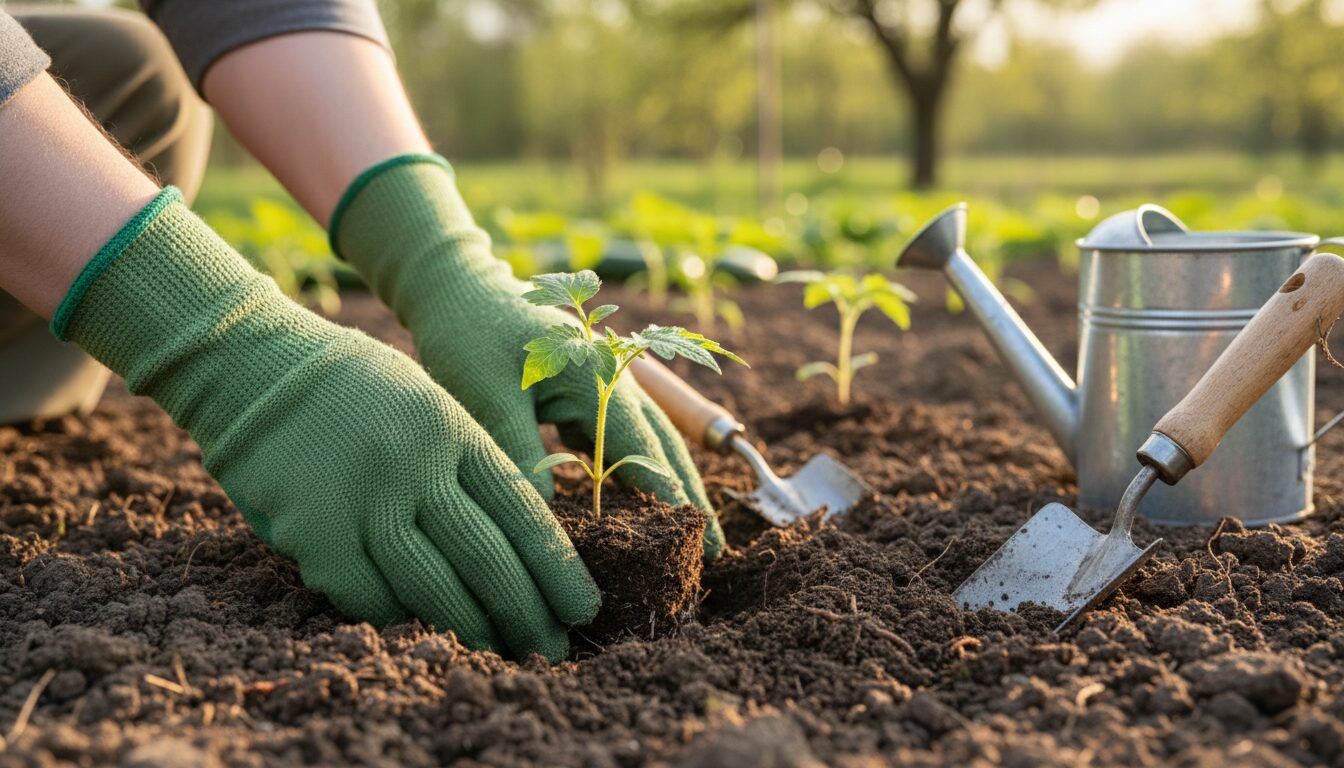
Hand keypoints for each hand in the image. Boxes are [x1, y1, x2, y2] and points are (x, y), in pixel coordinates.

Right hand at [62, 191, 598, 659]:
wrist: (256, 366)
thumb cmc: (356, 386)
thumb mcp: (430, 401)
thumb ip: (468, 464)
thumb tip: (514, 539)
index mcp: (453, 429)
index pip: (523, 512)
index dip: (557, 569)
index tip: (583, 609)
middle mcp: (415, 466)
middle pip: (486, 558)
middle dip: (526, 614)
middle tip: (553, 652)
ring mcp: (363, 501)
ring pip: (432, 587)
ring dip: (471, 630)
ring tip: (500, 656)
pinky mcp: (314, 531)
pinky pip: (367, 596)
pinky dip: (400, 620)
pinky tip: (425, 636)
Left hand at [335, 158, 725, 558]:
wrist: (455, 286)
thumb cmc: (468, 336)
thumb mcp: (487, 398)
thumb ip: (521, 457)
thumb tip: (546, 523)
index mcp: (598, 379)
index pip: (645, 450)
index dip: (673, 499)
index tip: (698, 543)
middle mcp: (613, 380)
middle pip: (664, 445)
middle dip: (689, 496)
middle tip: (716, 551)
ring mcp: (604, 383)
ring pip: (649, 440)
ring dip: (669, 483)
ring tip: (690, 533)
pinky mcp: (586, 390)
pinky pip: (621, 436)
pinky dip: (636, 468)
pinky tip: (638, 504)